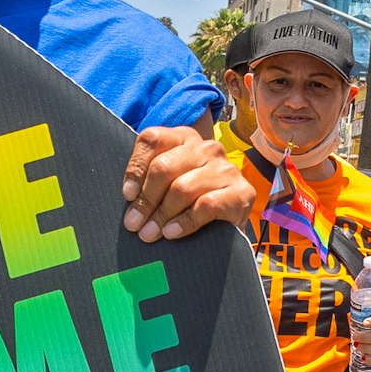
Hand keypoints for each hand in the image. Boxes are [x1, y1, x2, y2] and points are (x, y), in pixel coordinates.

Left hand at [122, 123, 250, 241]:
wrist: (227, 226)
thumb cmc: (187, 203)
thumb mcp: (166, 185)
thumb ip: (148, 182)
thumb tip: (129, 200)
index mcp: (185, 138)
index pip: (153, 140)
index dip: (136, 169)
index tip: (128, 195)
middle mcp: (207, 148)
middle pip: (164, 167)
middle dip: (145, 200)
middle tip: (134, 224)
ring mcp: (227, 168)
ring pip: (182, 188)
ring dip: (162, 215)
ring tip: (150, 234)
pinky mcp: (242, 192)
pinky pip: (206, 205)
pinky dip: (185, 222)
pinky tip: (172, 233)